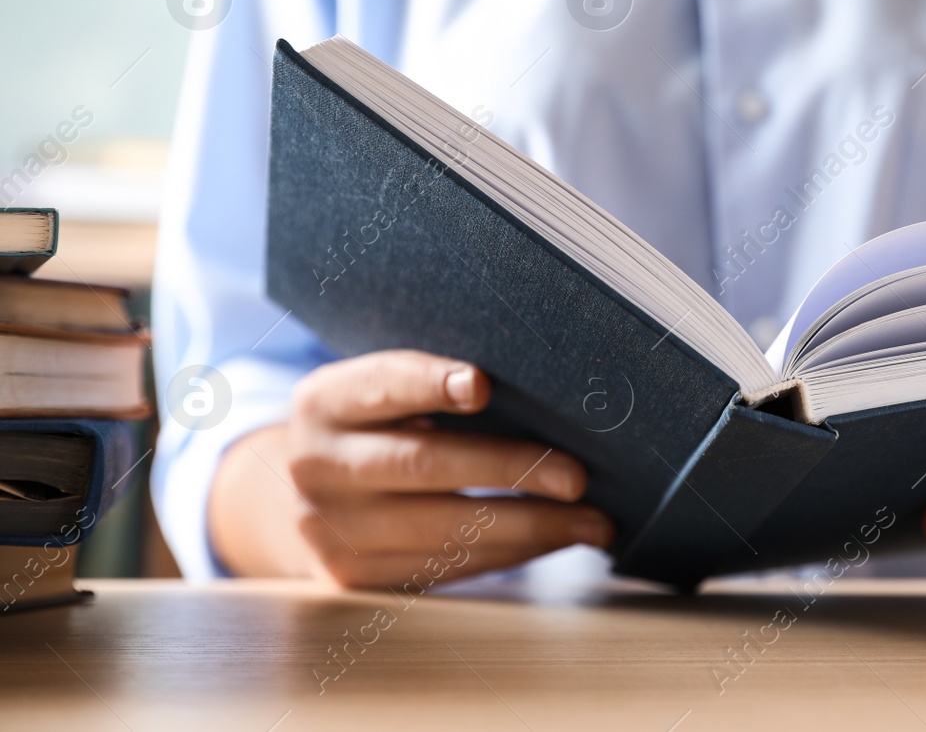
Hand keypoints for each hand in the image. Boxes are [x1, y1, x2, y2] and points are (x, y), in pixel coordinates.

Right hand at [210, 350, 613, 586]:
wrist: (301, 495)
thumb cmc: (373, 426)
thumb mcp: (379, 393)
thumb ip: (433, 384)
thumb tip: (540, 387)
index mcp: (325, 402)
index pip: (381, 384)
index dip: (430, 383)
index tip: (482, 383)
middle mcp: (319, 465)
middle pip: (425, 465)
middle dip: (510, 469)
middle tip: (576, 476)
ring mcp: (333, 528)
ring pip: (444, 529)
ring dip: (530, 526)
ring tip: (592, 521)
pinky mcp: (355, 576)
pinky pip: (446, 565)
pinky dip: (509, 552)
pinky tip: (554, 537)